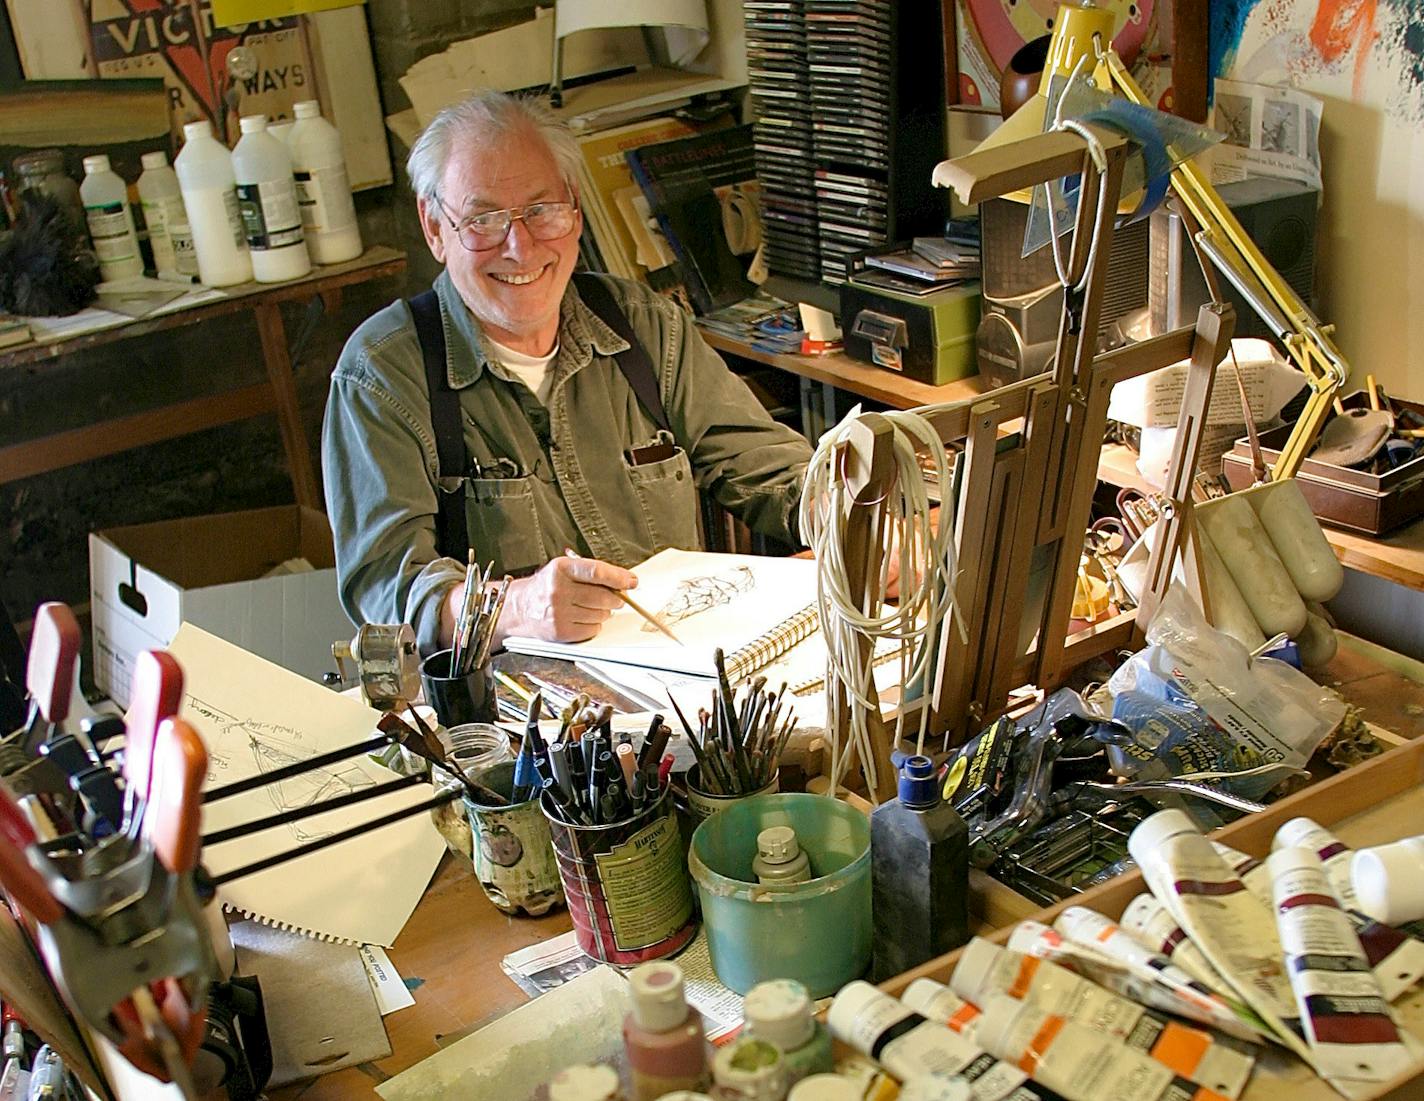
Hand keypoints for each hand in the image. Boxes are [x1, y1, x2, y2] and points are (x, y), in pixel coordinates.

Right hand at [494, 555, 638, 646]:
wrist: (520, 608)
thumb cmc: (547, 586)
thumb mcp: (564, 569)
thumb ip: (592, 572)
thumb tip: (625, 582)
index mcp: (561, 569)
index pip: (596, 572)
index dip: (618, 577)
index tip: (631, 581)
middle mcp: (558, 590)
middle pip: (603, 596)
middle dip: (616, 598)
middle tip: (615, 597)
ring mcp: (558, 613)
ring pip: (600, 614)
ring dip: (604, 612)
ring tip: (591, 607)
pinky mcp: (560, 632)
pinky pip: (592, 629)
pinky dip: (594, 625)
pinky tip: (584, 618)